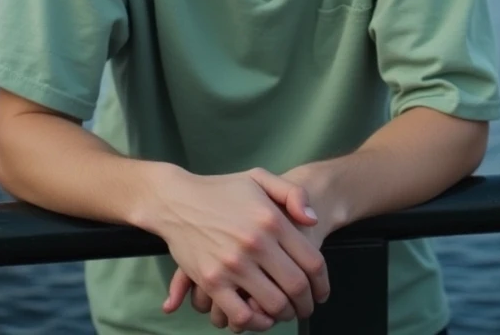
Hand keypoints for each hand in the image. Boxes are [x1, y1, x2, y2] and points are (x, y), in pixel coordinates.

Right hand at [158, 166, 329, 331]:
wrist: (177, 200)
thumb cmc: (221, 190)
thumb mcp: (259, 178)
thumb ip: (293, 193)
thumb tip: (313, 221)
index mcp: (271, 219)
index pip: (312, 261)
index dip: (322, 284)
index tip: (321, 293)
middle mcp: (256, 242)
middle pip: (296, 287)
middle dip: (306, 304)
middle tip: (305, 307)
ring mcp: (233, 264)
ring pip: (273, 304)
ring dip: (284, 314)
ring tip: (283, 311)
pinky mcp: (212, 281)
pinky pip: (241, 316)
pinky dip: (255, 323)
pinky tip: (259, 317)